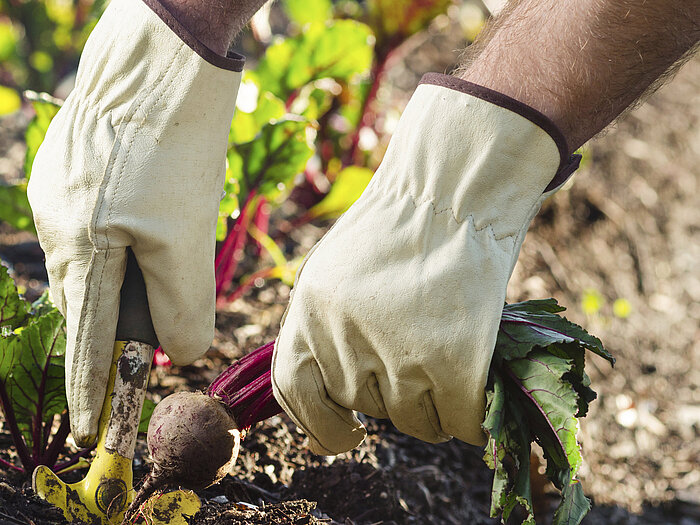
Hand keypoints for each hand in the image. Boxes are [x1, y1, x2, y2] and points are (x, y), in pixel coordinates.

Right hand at [27, 0, 242, 446]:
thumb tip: (179, 354)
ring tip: (174, 220)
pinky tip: (157, 198)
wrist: (162, 55)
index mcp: (83, 246)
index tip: (88, 428)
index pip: (87, 337)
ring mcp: (58, 193)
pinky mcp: (72, 168)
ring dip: (141, 264)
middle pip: (100, 296)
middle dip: (138, 307)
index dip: (90, 387)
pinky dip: (134, 232)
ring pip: (105, 258)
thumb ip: (183, 306)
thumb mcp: (188, 236)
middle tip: (176, 282)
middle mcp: (58, 224)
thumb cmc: (180, 146)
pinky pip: (102, 222)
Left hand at [271, 74, 579, 454]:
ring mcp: (398, 354)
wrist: (454, 194)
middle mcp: (343, 338)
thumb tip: (327, 391)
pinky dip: (470, 416)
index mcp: (308, 312)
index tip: (344, 436)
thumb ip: (322, 327)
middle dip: (390, 395)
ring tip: (450, 360)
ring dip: (433, 406)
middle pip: (363, 406)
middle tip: (419, 359)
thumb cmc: (397, 229)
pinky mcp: (452, 364)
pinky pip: (459, 422)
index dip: (318, 425)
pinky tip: (476, 387)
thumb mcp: (334, 271)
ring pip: (413, 422)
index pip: (294, 392)